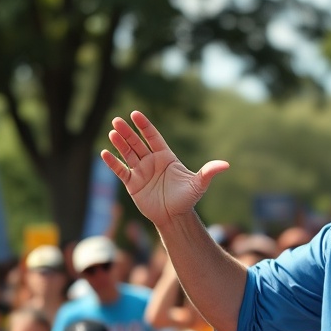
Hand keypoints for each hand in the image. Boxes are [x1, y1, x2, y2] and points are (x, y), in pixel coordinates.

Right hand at [101, 111, 229, 225]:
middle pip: (137, 143)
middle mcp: (151, 161)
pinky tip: (104, 153)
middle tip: (117, 120)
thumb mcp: (198, 184)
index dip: (144, 126)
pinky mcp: (132, 184)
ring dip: (119, 144)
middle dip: (127, 132)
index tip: (135, 114)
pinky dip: (112, 163)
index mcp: (166, 157)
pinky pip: (120, 171)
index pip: (153, 137)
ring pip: (127, 154)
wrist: (175, 216)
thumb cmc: (187, 199)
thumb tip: (226, 165)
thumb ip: (209, 172)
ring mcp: (141, 171)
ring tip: (111, 132)